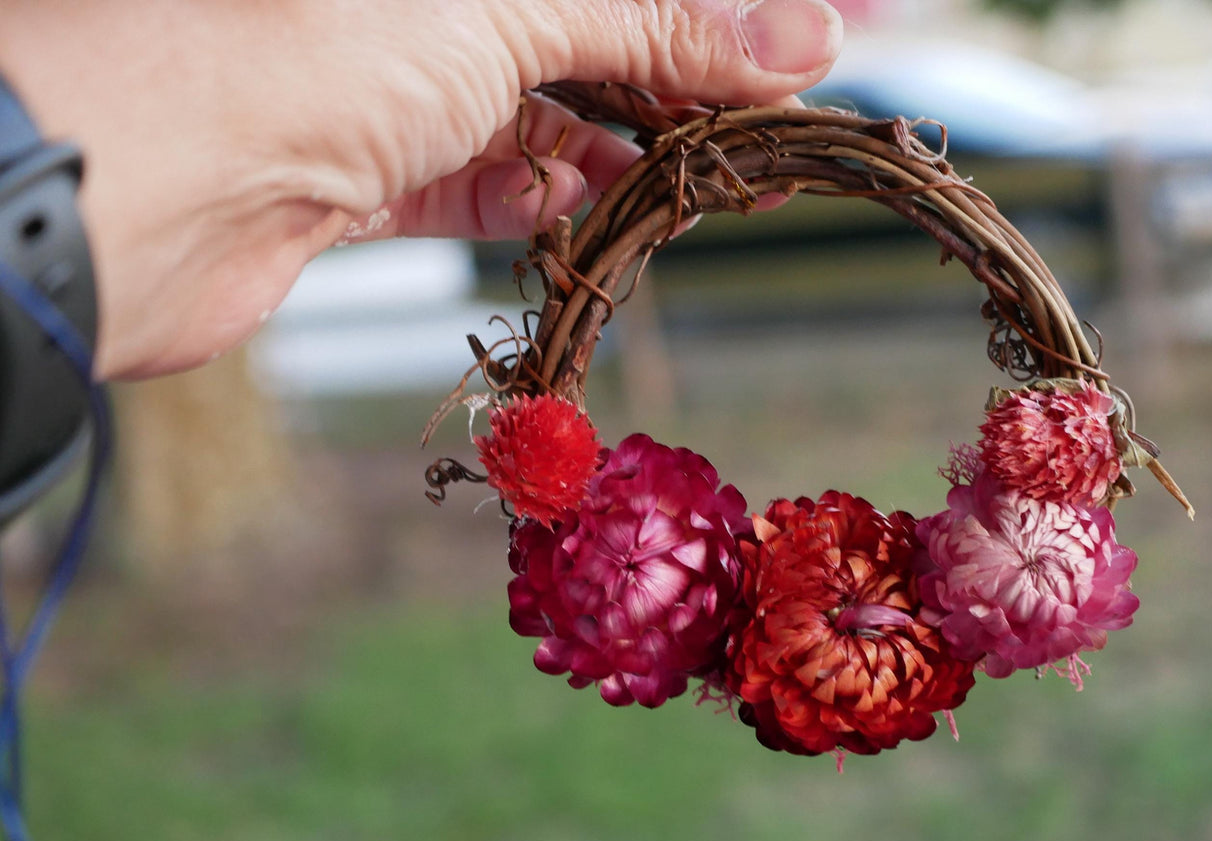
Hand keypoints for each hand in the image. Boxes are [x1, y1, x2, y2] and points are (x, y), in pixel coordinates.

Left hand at [0, 0, 841, 378]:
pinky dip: (536, 196)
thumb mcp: (514, 8)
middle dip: (680, 75)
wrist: (147, 185)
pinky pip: (476, 180)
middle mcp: (415, 6)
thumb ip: (661, 21)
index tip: (819, 36)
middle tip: (764, 125)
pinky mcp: (361, 172)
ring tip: (693, 175)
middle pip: (585, 30)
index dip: (724, 7)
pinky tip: (584, 204)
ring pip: (535, 110)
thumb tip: (798, 36)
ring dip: (616, 144)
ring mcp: (385, 80)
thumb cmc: (298, 44)